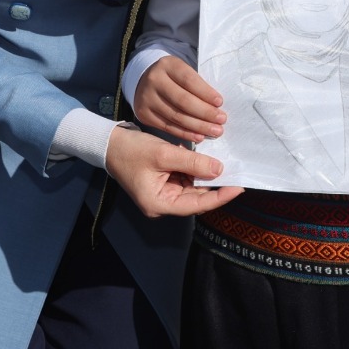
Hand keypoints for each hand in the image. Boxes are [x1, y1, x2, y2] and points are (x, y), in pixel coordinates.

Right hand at [105, 125, 242, 218]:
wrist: (110, 143)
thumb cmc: (132, 150)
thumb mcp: (164, 154)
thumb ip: (193, 163)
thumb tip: (219, 170)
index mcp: (159, 204)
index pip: (197, 205)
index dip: (220, 196)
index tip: (238, 187)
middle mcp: (163, 204)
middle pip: (196, 198)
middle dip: (215, 185)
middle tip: (237, 172)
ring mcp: (164, 195)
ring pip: (193, 188)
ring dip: (206, 176)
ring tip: (226, 164)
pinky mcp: (165, 184)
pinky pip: (186, 179)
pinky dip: (196, 170)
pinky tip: (207, 159)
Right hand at [133, 56, 225, 142]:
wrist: (145, 82)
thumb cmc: (173, 78)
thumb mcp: (183, 72)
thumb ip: (197, 85)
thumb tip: (216, 107)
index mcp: (167, 65)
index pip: (189, 80)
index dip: (206, 93)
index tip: (220, 103)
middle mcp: (154, 80)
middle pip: (183, 100)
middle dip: (205, 112)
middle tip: (222, 120)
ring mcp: (147, 98)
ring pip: (176, 116)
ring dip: (198, 126)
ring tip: (215, 131)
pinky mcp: (144, 114)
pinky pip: (168, 127)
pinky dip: (185, 133)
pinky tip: (199, 136)